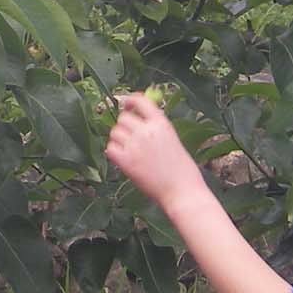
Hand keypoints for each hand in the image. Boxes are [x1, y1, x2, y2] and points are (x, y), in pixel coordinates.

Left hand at [106, 91, 202, 209]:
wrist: (182, 192)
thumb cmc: (182, 170)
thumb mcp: (173, 140)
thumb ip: (156, 129)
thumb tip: (138, 120)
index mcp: (161, 123)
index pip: (140, 101)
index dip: (130, 100)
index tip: (125, 103)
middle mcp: (146, 131)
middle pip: (123, 118)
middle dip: (124, 125)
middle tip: (129, 136)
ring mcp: (134, 145)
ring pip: (114, 132)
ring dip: (118, 138)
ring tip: (128, 149)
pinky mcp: (126, 161)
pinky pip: (110, 148)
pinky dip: (114, 151)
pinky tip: (122, 158)